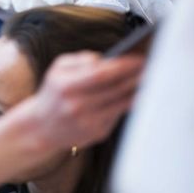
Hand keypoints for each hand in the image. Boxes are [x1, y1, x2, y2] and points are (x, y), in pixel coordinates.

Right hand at [28, 51, 143, 151]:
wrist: (42, 127)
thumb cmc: (53, 93)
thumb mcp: (56, 69)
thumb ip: (79, 59)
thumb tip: (105, 59)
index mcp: (66, 86)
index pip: (101, 74)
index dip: (123, 66)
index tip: (139, 59)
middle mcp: (78, 106)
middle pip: (116, 88)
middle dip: (136, 76)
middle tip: (151, 67)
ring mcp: (89, 122)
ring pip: (122, 103)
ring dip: (138, 90)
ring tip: (149, 79)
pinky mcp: (98, 133)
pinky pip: (119, 115)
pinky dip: (129, 104)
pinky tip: (137, 94)